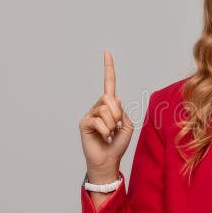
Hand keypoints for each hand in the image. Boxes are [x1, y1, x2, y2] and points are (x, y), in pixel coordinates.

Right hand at [79, 50, 134, 180]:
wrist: (108, 160)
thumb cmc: (118, 144)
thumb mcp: (127, 126)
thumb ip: (122, 111)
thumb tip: (113, 98)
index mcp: (111, 105)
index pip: (109, 84)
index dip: (109, 68)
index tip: (107, 52)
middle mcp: (99, 106)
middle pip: (110, 99)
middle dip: (117, 114)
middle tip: (115, 128)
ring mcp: (91, 114)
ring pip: (106, 110)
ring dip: (112, 125)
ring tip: (109, 134)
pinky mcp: (84, 123)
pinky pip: (99, 121)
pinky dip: (105, 131)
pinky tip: (104, 137)